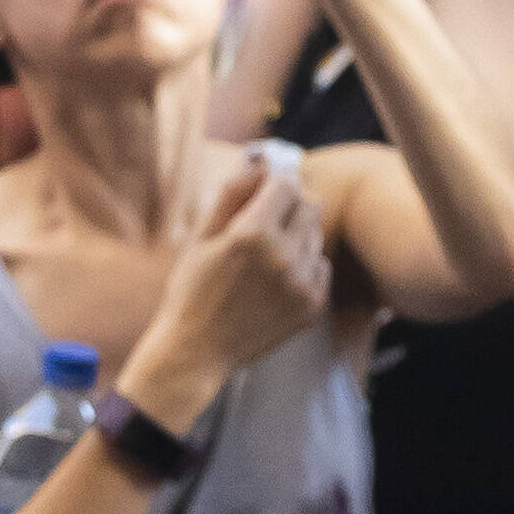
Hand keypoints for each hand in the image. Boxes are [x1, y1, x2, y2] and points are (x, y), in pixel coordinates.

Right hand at [143, 158, 331, 407]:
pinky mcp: (312, 307)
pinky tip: (275, 281)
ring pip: (316, 236)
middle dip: (289, 206)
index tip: (261, 195)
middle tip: (264, 224)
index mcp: (252, 234)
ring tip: (265, 258)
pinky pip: (321, 267)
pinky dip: (303, 266)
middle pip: (310, 205)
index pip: (286, 184)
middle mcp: (284, 257)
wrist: (198, 351)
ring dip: (296, 237)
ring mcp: (302, 284)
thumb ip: (233, 193)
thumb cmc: (192, 290)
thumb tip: (260, 162)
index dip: (272, 185)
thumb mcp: (202, 236)